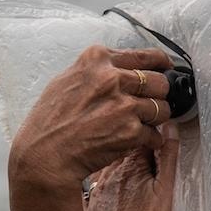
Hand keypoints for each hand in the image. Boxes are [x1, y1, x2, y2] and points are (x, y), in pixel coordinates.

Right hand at [7, 44, 172, 194]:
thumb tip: (122, 68)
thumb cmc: (50, 121)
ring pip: (162, 108)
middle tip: (147, 105)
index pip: (146, 56)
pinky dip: (148, 140)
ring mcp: (123, 105)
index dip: (161, 65)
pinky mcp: (130, 131)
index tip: (166, 69)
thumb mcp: (67, 81)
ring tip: (136, 126)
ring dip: (154, 119)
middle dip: (157, 95)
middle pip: (159, 82)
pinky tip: (131, 142)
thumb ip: (96, 71)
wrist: (44, 154)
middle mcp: (112, 78)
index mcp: (97, 59)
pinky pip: (154, 134)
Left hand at [84, 124, 179, 210]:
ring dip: (115, 162)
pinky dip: (104, 183)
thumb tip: (169, 128)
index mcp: (129, 165)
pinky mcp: (89, 206)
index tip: (154, 134)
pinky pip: (95, 186)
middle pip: (119, 150)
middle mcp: (108, 173)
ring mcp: (96, 190)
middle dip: (129, 145)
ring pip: (106, 167)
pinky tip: (113, 192)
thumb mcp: (166, 191)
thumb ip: (169, 157)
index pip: (137, 137)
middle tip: (142, 151)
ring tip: (131, 172)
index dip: (147, 134)